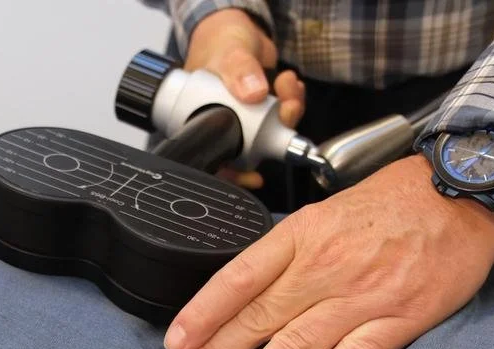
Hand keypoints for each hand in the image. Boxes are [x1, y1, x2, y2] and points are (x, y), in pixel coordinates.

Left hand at [163, 154, 493, 348]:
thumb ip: (286, 254)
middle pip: (259, 317)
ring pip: (297, 342)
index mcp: (303, 235)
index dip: (202, 312)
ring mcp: (364, 294)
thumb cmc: (390, 204)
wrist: (464, 193)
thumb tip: (241, 295)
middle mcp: (327, 266)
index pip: (239, 278)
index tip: (176, 341)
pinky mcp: (401, 318)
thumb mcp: (325, 213)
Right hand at [185, 8, 305, 188]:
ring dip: (288, 112)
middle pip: (250, 150)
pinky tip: (287, 82)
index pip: (215, 159)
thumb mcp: (226, 53)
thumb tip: (252, 93)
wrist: (236, 26)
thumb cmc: (218, 41)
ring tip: (286, 86)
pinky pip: (282, 114)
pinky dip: (292, 99)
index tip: (254, 177)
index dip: (234, 174)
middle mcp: (223, 123)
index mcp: (202, 121)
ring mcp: (245, 117)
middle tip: (285, 111)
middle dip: (274, 135)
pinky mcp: (263, 107)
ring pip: (271, 132)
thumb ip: (239, 70)